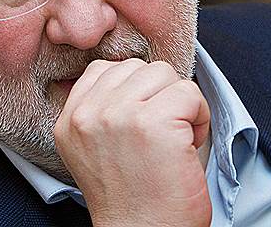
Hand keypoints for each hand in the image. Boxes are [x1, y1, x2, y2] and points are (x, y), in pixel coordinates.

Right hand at [53, 58, 211, 226]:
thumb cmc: (133, 202)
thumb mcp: (93, 151)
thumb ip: (99, 112)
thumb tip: (130, 78)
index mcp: (70, 121)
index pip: (103, 70)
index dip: (135, 89)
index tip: (143, 121)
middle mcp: (88, 115)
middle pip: (137, 68)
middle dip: (159, 95)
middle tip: (162, 134)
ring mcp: (119, 115)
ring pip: (164, 74)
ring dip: (181, 104)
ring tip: (175, 139)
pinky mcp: (154, 122)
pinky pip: (189, 92)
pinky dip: (200, 117)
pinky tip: (187, 145)